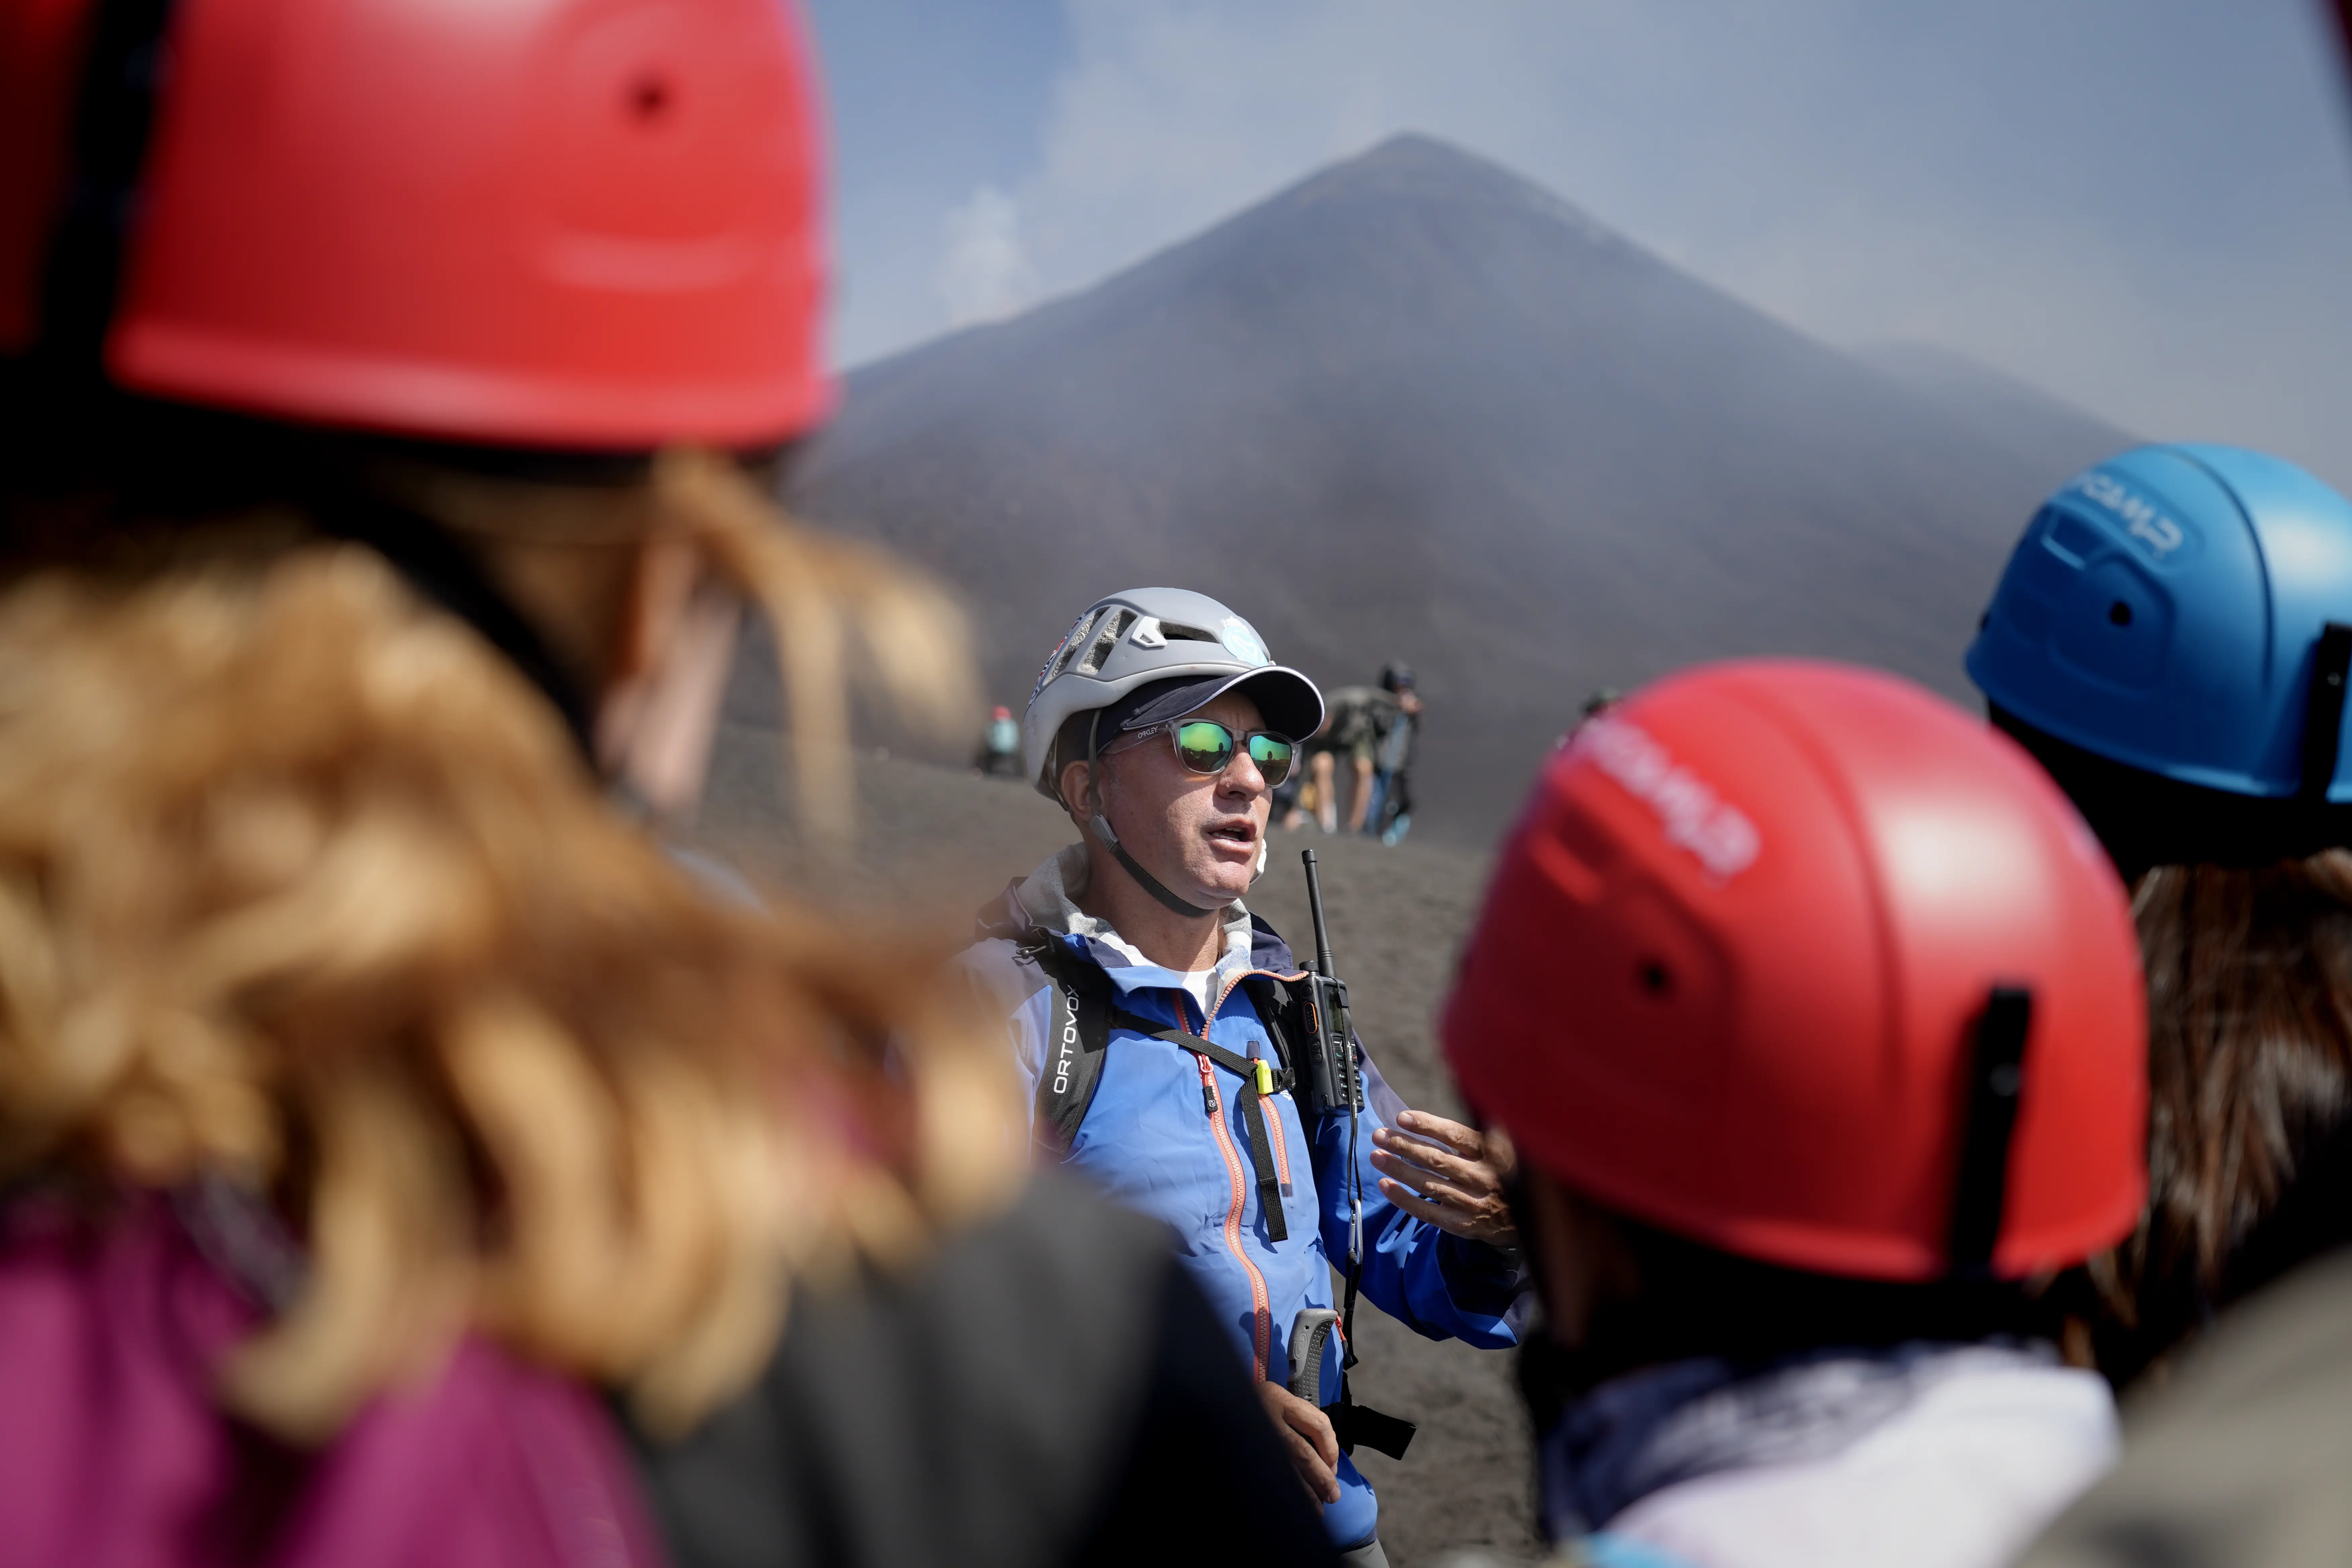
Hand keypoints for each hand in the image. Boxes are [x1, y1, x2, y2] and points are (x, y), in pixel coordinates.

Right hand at [1256, 1380, 1341, 1504]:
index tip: (1333, 1466)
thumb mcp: (1277, 1400)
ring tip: (1317, 1508)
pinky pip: (1270, 1476)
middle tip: (1333, 1496)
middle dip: (1321, 1477)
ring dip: (1305, 1492)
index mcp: (1279, 1399)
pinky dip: (1285, 1491)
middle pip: (1302, 1453)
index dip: (1331, 1448)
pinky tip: (1293, 1503)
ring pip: (1287, 1469)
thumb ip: (1300, 1419)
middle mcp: (1267, 1418)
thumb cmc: (1254, 1404)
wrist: (1220, 1404)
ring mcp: (1255, 1437)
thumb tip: (1327, 1462)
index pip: (1318, 1424)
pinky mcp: (1245, 1453)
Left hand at [1370, 1111, 1519, 1250]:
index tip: (1402, 1117)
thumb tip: (1462, 1098)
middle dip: (1404, 1146)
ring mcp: (1473, 1203)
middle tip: (1379, 1135)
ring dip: (1399, 1169)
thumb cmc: (1510, 1173)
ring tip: (1376, 1156)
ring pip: (1429, 1184)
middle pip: (1436, 1159)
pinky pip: (1429, 1213)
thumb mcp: (1507, 1145)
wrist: (1535, 1219)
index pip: (1455, 1136)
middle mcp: (1483, 1177)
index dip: (1428, 1125)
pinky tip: (1386, 1185)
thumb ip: (1482, 1128)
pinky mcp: (1465, 1225)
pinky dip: (1405, 1200)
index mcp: (1492, 1153)